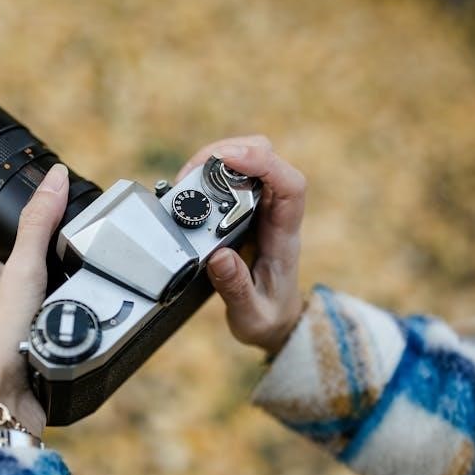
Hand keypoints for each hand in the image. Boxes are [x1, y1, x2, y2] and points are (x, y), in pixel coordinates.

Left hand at [0, 164, 69, 437]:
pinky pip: (63, 337)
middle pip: (36, 276)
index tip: (61, 219)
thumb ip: (38, 226)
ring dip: (73, 304)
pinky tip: (94, 333)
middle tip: (93, 259)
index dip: (35, 231)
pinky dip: (78, 333)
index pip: (11, 244)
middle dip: (62, 270)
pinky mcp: (37, 361)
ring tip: (100, 294)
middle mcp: (0, 307)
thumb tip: (56, 177)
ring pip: (52, 308)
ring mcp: (19, 335)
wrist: (0, 408)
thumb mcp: (23, 272)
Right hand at [176, 136, 306, 355]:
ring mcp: (260, 208)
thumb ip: (236, 289)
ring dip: (215, 160)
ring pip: (249, 161)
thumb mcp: (252, 316)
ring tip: (184, 180)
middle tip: (193, 171)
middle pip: (268, 157)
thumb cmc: (268, 317)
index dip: (263, 163)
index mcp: (284, 237)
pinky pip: (231, 177)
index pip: (289, 186)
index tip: (228, 159)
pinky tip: (187, 187)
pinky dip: (207, 173)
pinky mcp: (243, 209)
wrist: (277, 322)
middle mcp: (275, 214)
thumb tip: (218, 256)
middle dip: (231, 152)